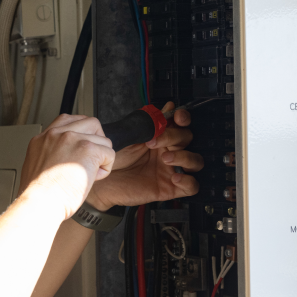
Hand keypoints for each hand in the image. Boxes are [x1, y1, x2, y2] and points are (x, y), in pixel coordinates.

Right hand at [20, 114, 114, 219]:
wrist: (39, 204)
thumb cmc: (38, 195)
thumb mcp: (35, 166)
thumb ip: (50, 154)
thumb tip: (65, 156)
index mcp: (42, 138)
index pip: (67, 121)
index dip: (81, 133)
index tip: (81, 147)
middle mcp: (56, 134)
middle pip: (90, 123)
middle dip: (96, 140)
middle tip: (91, 159)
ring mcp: (72, 139)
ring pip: (103, 140)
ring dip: (100, 158)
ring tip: (87, 174)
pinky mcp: (87, 149)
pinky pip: (109, 154)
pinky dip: (105, 170)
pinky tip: (91, 178)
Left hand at [87, 102, 203, 210]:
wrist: (101, 180)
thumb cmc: (113, 159)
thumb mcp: (128, 137)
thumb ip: (148, 124)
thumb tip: (168, 107)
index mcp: (159, 138)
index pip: (180, 125)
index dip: (183, 119)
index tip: (177, 117)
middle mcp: (168, 152)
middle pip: (188, 139)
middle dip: (174, 137)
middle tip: (154, 141)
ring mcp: (170, 170)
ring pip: (196, 161)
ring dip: (184, 157)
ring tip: (165, 158)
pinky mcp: (169, 188)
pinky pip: (192, 186)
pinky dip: (188, 181)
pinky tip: (175, 178)